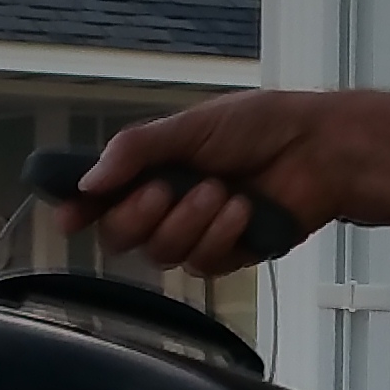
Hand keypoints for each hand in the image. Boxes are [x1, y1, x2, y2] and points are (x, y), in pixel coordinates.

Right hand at [68, 94, 341, 274]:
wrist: (319, 150)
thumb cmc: (261, 127)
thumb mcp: (191, 126)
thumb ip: (136, 151)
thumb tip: (89, 180)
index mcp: (151, 167)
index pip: (100, 198)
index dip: (79, 210)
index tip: (70, 218)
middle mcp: (167, 203)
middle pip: (120, 237)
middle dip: (139, 215)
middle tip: (164, 190)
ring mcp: (196, 232)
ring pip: (161, 254)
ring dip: (189, 222)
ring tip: (221, 190)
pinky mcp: (228, 254)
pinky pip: (203, 264)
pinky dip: (222, 235)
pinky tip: (244, 210)